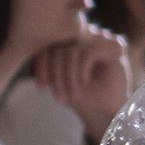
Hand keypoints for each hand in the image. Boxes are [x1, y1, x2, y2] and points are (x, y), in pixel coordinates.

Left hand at [32, 21, 133, 141]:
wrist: (105, 110)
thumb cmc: (80, 94)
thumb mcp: (56, 77)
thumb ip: (46, 60)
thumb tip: (29, 47)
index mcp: (72, 38)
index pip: (49, 44)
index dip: (41, 65)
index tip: (41, 88)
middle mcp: (88, 34)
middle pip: (60, 45)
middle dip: (55, 74)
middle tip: (58, 96)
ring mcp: (102, 38)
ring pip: (72, 49)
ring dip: (68, 76)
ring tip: (71, 94)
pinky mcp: (115, 46)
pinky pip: (87, 53)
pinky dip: (80, 71)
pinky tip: (83, 83)